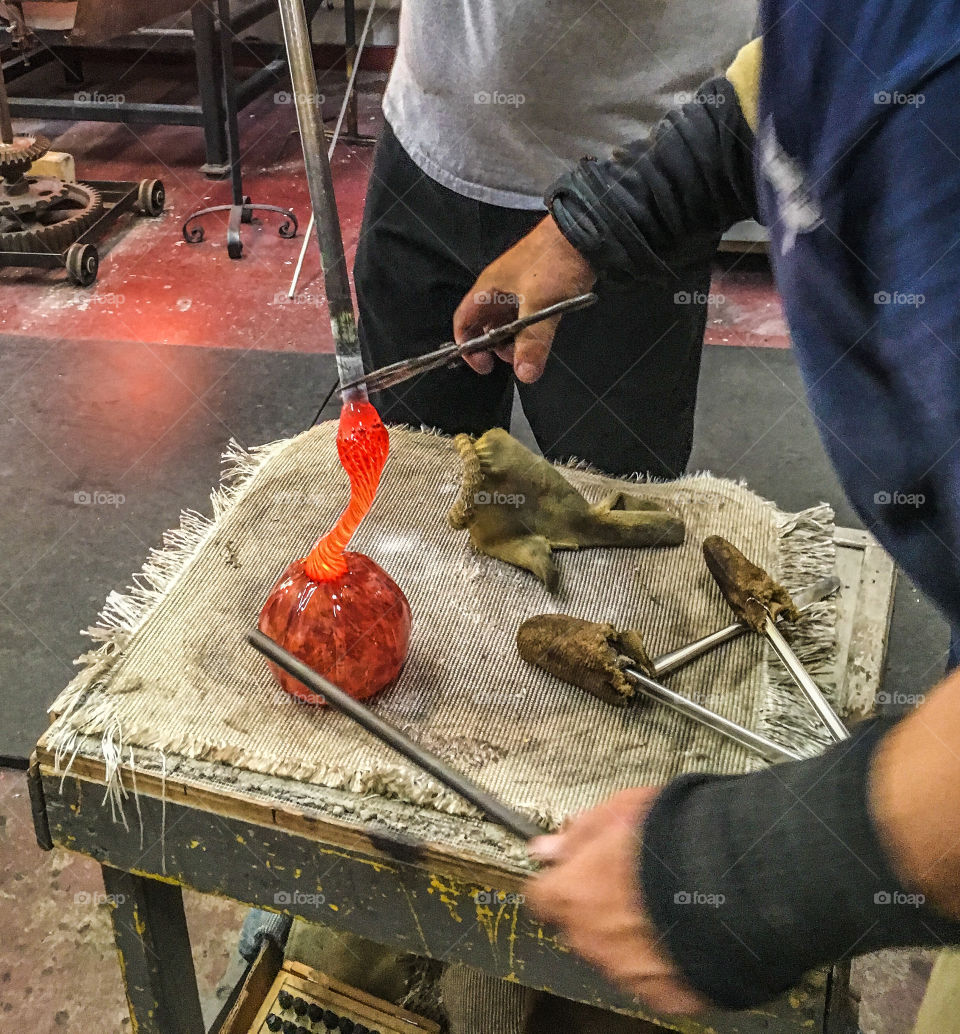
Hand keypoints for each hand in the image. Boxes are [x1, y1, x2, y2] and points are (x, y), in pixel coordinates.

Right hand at [453, 216, 595, 383]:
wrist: (585, 230)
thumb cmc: (553, 262)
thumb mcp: (540, 304)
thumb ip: (532, 340)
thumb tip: (525, 376)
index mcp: (488, 288)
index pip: (463, 321)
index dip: (467, 346)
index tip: (484, 366)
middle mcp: (499, 288)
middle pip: (485, 325)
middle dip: (494, 347)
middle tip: (514, 359)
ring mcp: (519, 288)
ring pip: (506, 322)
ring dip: (513, 340)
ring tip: (529, 351)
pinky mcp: (539, 288)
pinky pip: (525, 315)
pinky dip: (528, 330)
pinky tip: (542, 337)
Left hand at [525, 787, 709, 1014]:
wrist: (733, 882)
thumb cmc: (676, 842)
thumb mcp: (620, 811)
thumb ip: (579, 833)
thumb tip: (549, 846)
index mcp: (573, 894)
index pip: (542, 895)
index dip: (559, 881)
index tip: (573, 872)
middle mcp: (592, 939)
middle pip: (578, 927)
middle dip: (596, 908)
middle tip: (630, 884)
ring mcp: (627, 971)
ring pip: (614, 954)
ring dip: (629, 934)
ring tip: (663, 905)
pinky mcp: (665, 994)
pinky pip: (653, 978)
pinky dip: (662, 959)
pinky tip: (681, 932)